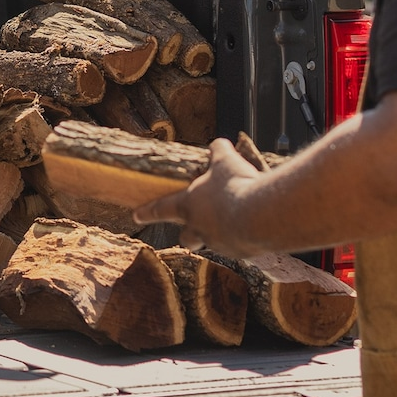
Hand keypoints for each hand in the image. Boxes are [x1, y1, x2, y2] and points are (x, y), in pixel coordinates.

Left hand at [133, 139, 268, 254]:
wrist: (260, 215)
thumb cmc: (236, 185)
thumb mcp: (226, 160)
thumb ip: (218, 151)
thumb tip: (218, 144)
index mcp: (188, 205)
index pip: (161, 208)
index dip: (147, 211)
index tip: (135, 215)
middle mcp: (200, 228)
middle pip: (186, 238)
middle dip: (188, 234)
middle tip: (194, 229)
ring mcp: (219, 243)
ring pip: (213, 243)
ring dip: (219, 234)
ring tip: (234, 222)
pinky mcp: (240, 251)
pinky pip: (238, 246)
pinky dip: (243, 238)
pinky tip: (254, 226)